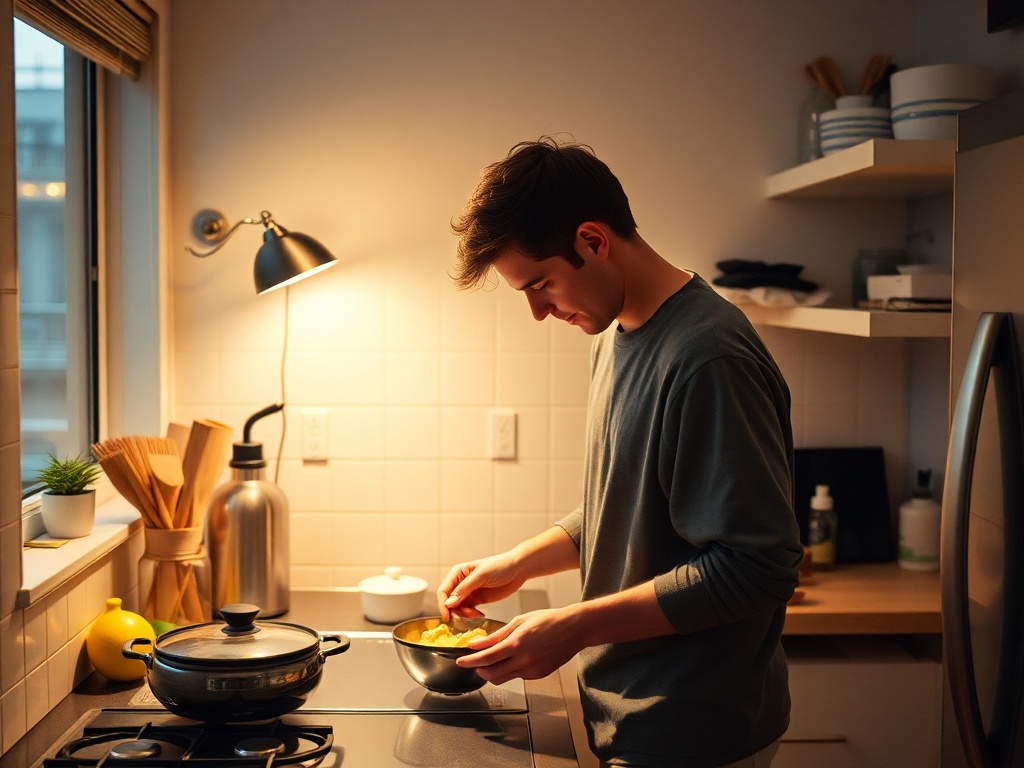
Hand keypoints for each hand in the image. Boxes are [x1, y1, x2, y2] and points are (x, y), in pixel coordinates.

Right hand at [436, 552, 525, 621]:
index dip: (443, 604)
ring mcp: (469, 592)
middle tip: (463, 619)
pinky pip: (468, 611)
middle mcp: (461, 583)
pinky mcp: (477, 600)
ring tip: (475, 615)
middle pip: (449, 602)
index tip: (447, 617)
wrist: (518, 569)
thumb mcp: (481, 576)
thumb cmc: (500, 566)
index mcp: (458, 573)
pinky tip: (479, 615)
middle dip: (454, 611)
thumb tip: (448, 603)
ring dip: (463, 614)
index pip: (444, 591)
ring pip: (458, 608)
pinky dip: (471, 615)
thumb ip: (464, 589)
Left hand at [454, 608, 582, 684]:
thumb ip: (496, 635)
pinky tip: (514, 658)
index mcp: (517, 644)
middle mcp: (524, 660)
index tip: (460, 661)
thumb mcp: (519, 621)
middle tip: (475, 661)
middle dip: (479, 669)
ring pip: (503, 678)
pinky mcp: (538, 675)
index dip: (470, 661)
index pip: (486, 658)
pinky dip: (510, 670)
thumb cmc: (549, 620)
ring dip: (493, 672)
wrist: (574, 629)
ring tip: (492, 660)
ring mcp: (532, 670)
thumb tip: (476, 643)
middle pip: (491, 674)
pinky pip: (517, 677)